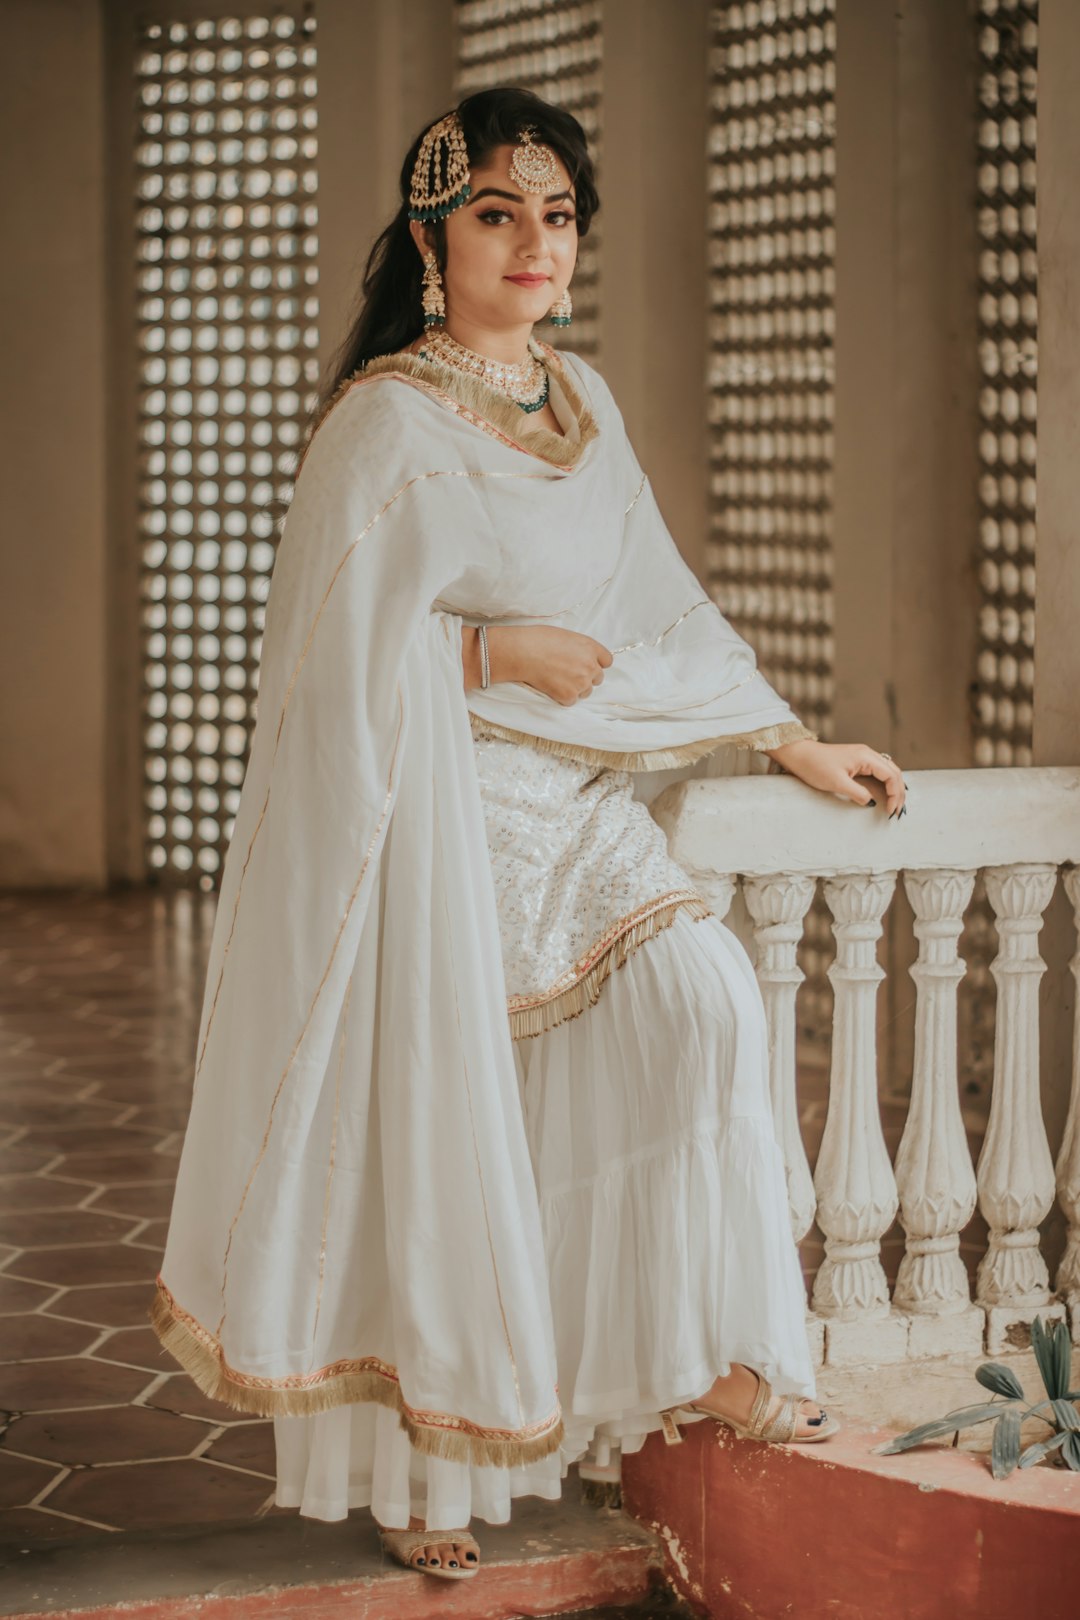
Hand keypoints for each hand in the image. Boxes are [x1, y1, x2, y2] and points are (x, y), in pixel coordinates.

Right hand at [485, 624, 613, 706]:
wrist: (523, 653)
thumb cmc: (538, 640)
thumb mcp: (565, 636)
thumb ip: (579, 648)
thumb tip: (579, 657)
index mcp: (590, 647)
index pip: (607, 660)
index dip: (597, 663)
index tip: (588, 665)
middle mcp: (590, 665)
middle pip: (598, 678)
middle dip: (586, 677)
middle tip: (568, 674)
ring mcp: (581, 682)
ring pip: (586, 691)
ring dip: (575, 688)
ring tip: (557, 680)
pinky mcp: (569, 696)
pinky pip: (571, 701)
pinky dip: (562, 697)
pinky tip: (551, 686)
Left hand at [766, 739, 906, 816]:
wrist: (800, 755)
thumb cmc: (815, 766)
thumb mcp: (837, 783)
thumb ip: (858, 793)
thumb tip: (872, 802)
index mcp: (866, 757)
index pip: (891, 775)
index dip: (895, 794)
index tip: (890, 810)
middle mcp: (868, 754)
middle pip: (894, 772)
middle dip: (899, 792)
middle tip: (897, 810)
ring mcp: (863, 756)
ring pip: (888, 771)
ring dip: (894, 787)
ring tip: (895, 804)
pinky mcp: (857, 760)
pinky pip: (878, 771)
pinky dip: (886, 783)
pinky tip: (886, 793)